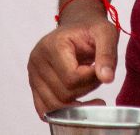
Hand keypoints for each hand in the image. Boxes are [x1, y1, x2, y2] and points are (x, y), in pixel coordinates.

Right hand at [27, 2, 119, 118]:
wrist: (78, 26)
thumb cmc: (91, 29)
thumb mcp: (106, 33)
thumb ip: (107, 55)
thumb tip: (107, 78)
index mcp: (52, 45)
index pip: (71, 78)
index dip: (91, 79)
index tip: (100, 68)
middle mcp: (37, 60)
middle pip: (64, 94)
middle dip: (86, 89)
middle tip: (96, 74)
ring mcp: (33, 74)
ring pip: (55, 106)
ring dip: (77, 102)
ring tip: (88, 85)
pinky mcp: (34, 85)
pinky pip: (44, 110)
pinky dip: (62, 113)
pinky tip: (79, 104)